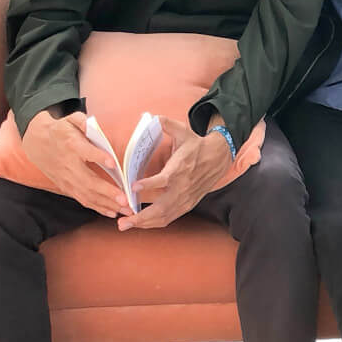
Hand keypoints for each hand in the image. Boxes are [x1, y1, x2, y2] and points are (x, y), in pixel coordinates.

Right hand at [20, 110, 127, 217]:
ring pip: (87, 194)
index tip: (113, 163)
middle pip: (88, 181)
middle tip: (125, 200)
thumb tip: (93, 126)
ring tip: (125, 210)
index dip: (98, 156)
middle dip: (108, 192)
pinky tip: (112, 212)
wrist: (36, 142)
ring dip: (107, 204)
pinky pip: (82, 199)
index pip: (86, 151)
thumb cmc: (60, 131)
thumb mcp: (70, 120)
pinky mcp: (66, 186)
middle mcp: (69, 164)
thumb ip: (83, 122)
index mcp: (72, 145)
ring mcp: (67, 179)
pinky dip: (97, 207)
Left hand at [119, 116, 233, 230]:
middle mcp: (183, 187)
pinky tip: (140, 223)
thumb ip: (166, 124)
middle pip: (161, 207)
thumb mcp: (183, 131)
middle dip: (140, 216)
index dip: (149, 184)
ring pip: (164, 216)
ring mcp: (185, 199)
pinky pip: (169, 218)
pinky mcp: (187, 205)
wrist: (219, 158)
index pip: (164, 179)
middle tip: (122, 220)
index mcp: (180, 168)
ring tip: (125, 225)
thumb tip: (152, 117)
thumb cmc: (196, 145)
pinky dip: (153, 223)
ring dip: (144, 223)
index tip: (133, 187)